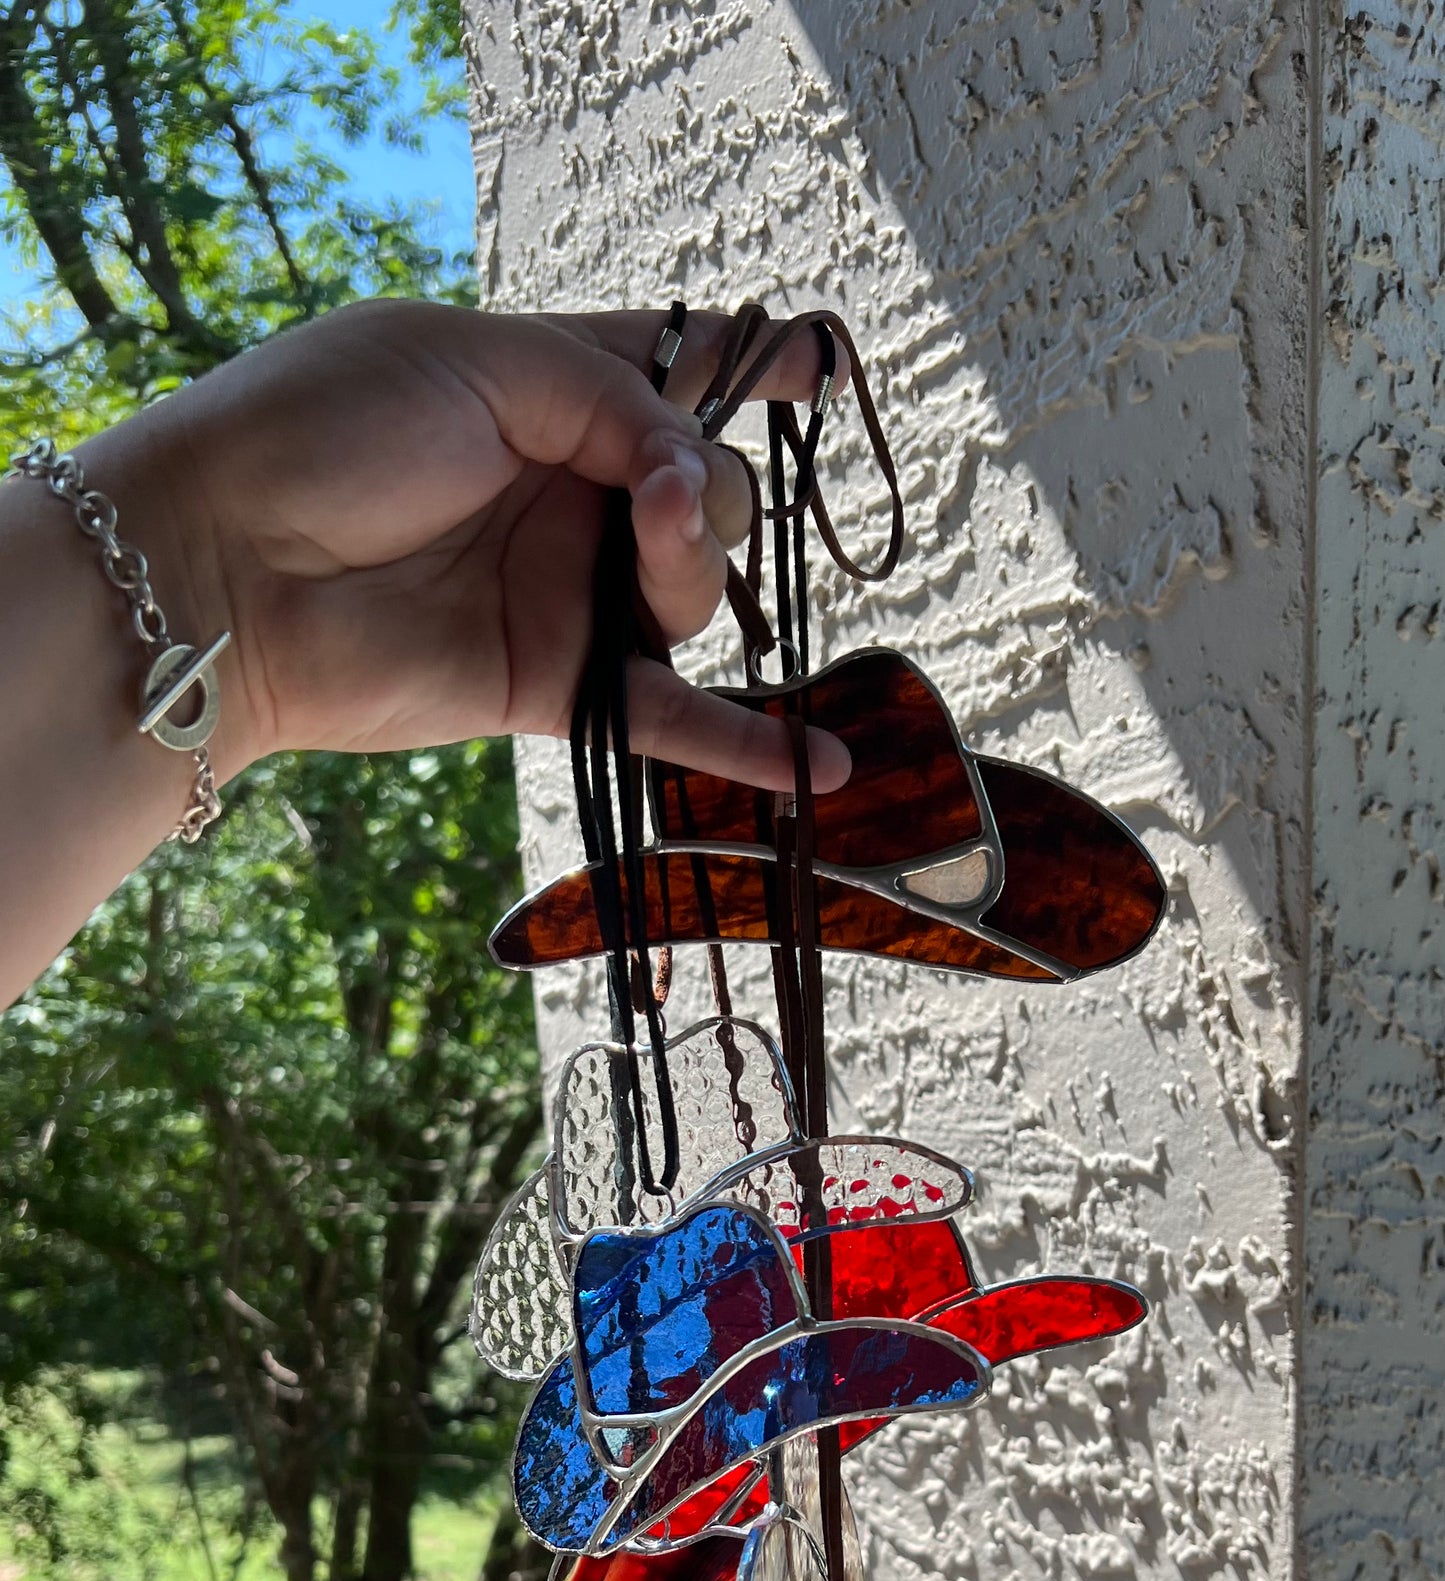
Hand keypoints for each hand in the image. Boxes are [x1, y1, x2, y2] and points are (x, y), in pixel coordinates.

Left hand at [90, 299, 850, 793]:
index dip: (749, 368)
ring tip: (654, 549)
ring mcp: (566, 596)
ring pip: (695, 593)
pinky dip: (746, 749)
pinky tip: (821, 771)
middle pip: (706, 493)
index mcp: (548, 394)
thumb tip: (691, 471)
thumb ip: (603, 395)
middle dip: (705, 486)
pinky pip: (671, 720)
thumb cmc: (323, 432)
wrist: (228, 565)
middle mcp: (570, 497)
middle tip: (653, 489)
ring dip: (694, 570)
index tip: (817, 371)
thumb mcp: (473, 362)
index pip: (672, 374)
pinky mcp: (554, 687)